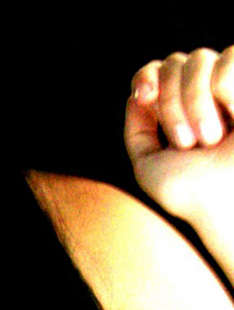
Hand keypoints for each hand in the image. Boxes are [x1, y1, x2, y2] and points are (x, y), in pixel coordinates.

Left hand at [125, 47, 233, 227]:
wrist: (227, 201)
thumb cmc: (191, 192)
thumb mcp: (148, 166)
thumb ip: (136, 132)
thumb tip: (137, 96)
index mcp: (179, 111)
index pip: (156, 71)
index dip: (146, 76)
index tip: (144, 96)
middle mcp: (205, 94)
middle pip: (173, 63)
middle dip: (171, 104)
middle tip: (186, 143)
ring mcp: (230, 87)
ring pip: (199, 58)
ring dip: (196, 103)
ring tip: (210, 138)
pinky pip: (229, 57)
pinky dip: (225, 90)